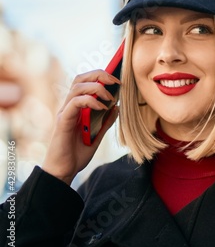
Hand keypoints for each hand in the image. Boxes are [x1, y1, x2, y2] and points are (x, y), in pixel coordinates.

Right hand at [42, 70, 120, 184]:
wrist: (64, 171)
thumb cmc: (77, 154)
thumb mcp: (98, 136)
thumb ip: (106, 121)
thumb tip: (117, 107)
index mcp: (77, 108)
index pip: (86, 82)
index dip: (101, 76)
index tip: (118, 81)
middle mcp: (69, 107)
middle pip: (80, 78)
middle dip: (99, 75)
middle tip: (116, 81)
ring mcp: (65, 113)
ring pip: (77, 87)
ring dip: (97, 87)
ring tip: (110, 97)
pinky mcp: (63, 121)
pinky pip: (74, 103)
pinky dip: (90, 101)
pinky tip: (102, 108)